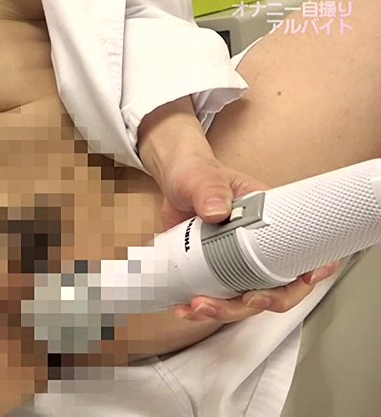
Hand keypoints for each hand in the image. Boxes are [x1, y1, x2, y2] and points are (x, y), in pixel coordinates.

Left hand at [156, 154, 340, 321]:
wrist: (172, 182)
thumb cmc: (197, 174)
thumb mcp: (203, 177)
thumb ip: (210, 189)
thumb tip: (217, 211)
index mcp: (271, 221)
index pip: (306, 251)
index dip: (312, 271)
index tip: (307, 278)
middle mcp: (259, 248)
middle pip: (276, 288)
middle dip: (262, 302)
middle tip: (244, 301)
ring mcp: (236, 263)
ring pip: (244, 300)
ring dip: (225, 311)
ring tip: (198, 307)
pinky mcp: (213, 271)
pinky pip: (215, 297)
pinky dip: (202, 309)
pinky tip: (185, 308)